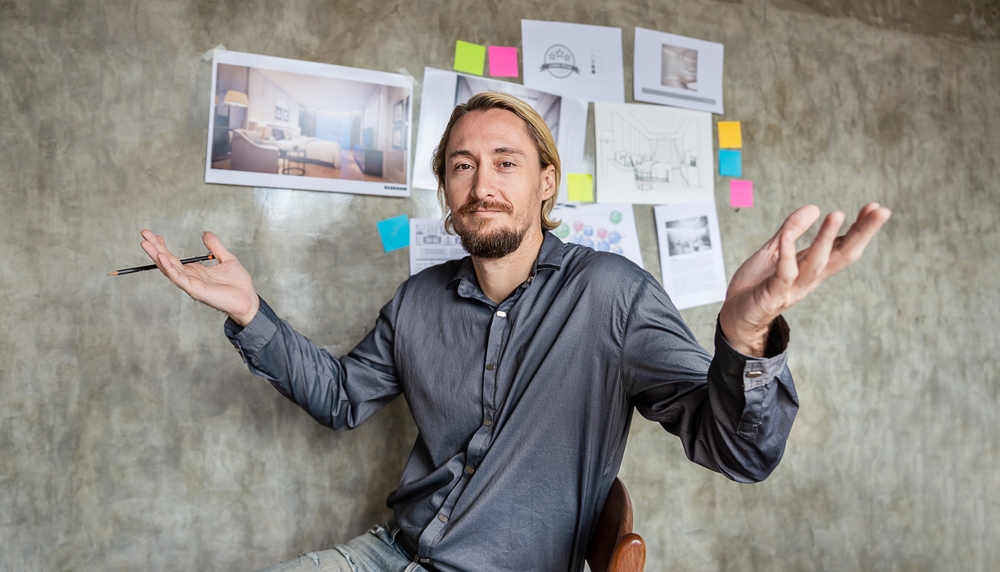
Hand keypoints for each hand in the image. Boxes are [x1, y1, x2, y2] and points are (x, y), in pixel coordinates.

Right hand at [140, 230, 259, 326]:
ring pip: (168, 269)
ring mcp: (191, 284)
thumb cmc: (238, 284)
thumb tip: (205, 233)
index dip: (163, 246)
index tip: (155, 234)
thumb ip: (215, 246)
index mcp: (195, 270)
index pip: (174, 257)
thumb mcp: (227, 258)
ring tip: (146, 244)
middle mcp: (190, 277)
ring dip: (157, 256)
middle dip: (154, 248)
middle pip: (167, 261)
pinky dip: (169, 268)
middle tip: (143, 234)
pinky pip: (179, 278)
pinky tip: (162, 258)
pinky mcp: (195, 290)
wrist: (248, 299)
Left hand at [719, 202, 891, 355]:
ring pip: (817, 263)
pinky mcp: (773, 294)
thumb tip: (814, 207)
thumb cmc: (756, 286)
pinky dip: (787, 255)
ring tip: (837, 215)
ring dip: (827, 239)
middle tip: (881, 211)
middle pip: (842, 255)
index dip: (860, 228)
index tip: (875, 207)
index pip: (843, 246)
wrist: (735, 318)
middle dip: (862, 234)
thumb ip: (792, 230)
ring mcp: (793, 287)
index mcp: (812, 267)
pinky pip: (784, 274)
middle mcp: (809, 278)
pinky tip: (789, 236)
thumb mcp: (774, 252)